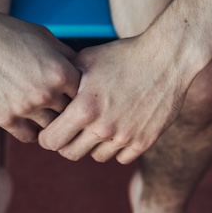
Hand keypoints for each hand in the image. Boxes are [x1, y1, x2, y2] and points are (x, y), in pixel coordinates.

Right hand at [0, 11, 80, 143]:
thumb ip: (67, 56)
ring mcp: (25, 108)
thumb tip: (84, 71)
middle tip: (64, 107)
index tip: (76, 93)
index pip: (84, 95)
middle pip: (69, 114)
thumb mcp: (45, 37)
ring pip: (50, 128)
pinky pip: (28, 136)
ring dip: (50, 122)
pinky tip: (31, 121)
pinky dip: (32, 131)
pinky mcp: (5, 118)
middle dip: (67, 109)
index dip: (82, 94)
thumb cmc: (11, 33)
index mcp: (60, 72)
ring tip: (48, 115)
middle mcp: (46, 93)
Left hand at [37, 35, 191, 164]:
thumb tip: (49, 88)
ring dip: (92, 145)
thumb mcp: (87, 59)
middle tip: (69, 131)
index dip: (46, 137)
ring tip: (96, 124)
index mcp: (84, 108)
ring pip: (96, 156)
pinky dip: (116, 147)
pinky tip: (117, 128)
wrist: (165, 59)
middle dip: (65, 143)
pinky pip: (121, 158)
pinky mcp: (144, 142)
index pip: (52, 141)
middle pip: (71, 154)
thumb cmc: (123, 55)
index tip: (48, 130)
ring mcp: (124, 138)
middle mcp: (103, 128)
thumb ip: (65, 79)